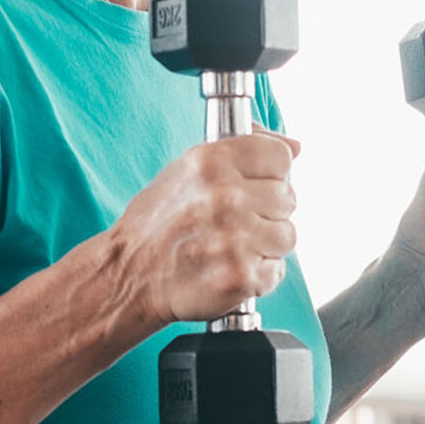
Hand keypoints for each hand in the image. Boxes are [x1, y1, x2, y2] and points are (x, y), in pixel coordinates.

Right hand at [109, 127, 299, 326]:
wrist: (130, 273)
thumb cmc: (159, 220)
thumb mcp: (189, 167)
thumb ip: (244, 148)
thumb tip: (294, 146)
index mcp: (212, 161)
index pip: (280, 157)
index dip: (270, 174)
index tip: (253, 187)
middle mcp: (225, 197)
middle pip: (288, 197)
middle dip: (266, 212)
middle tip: (233, 222)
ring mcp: (235, 239)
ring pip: (287, 235)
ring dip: (265, 245)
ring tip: (231, 246)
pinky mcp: (241, 277)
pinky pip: (277, 271)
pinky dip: (258, 275)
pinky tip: (228, 268)